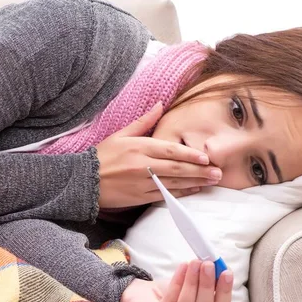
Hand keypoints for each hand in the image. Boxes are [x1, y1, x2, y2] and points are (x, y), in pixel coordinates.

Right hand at [95, 102, 221, 208]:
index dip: (189, 155)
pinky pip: (164, 195)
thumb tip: (160, 104)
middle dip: (199, 171)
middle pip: (176, 169)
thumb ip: (143, 121)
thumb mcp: (121, 134)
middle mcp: (142, 165)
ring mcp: (141, 182)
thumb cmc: (102, 156)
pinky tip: (193, 190)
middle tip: (218, 172)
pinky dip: (180, 193)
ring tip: (212, 182)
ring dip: (195, 183)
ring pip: (173, 183)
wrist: (83, 180)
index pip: (169, 151)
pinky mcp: (139, 197)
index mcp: (139, 147)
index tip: (206, 157)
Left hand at [119, 260, 232, 301]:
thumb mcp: (194, 290)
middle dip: (207, 285)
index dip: (224, 293)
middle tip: (208, 264)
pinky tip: (181, 268)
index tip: (226, 273)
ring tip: (194, 262)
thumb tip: (221, 270)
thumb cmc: (172, 296)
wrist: (142, 298)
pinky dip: (177, 283)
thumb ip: (209, 285)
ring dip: (192, 282)